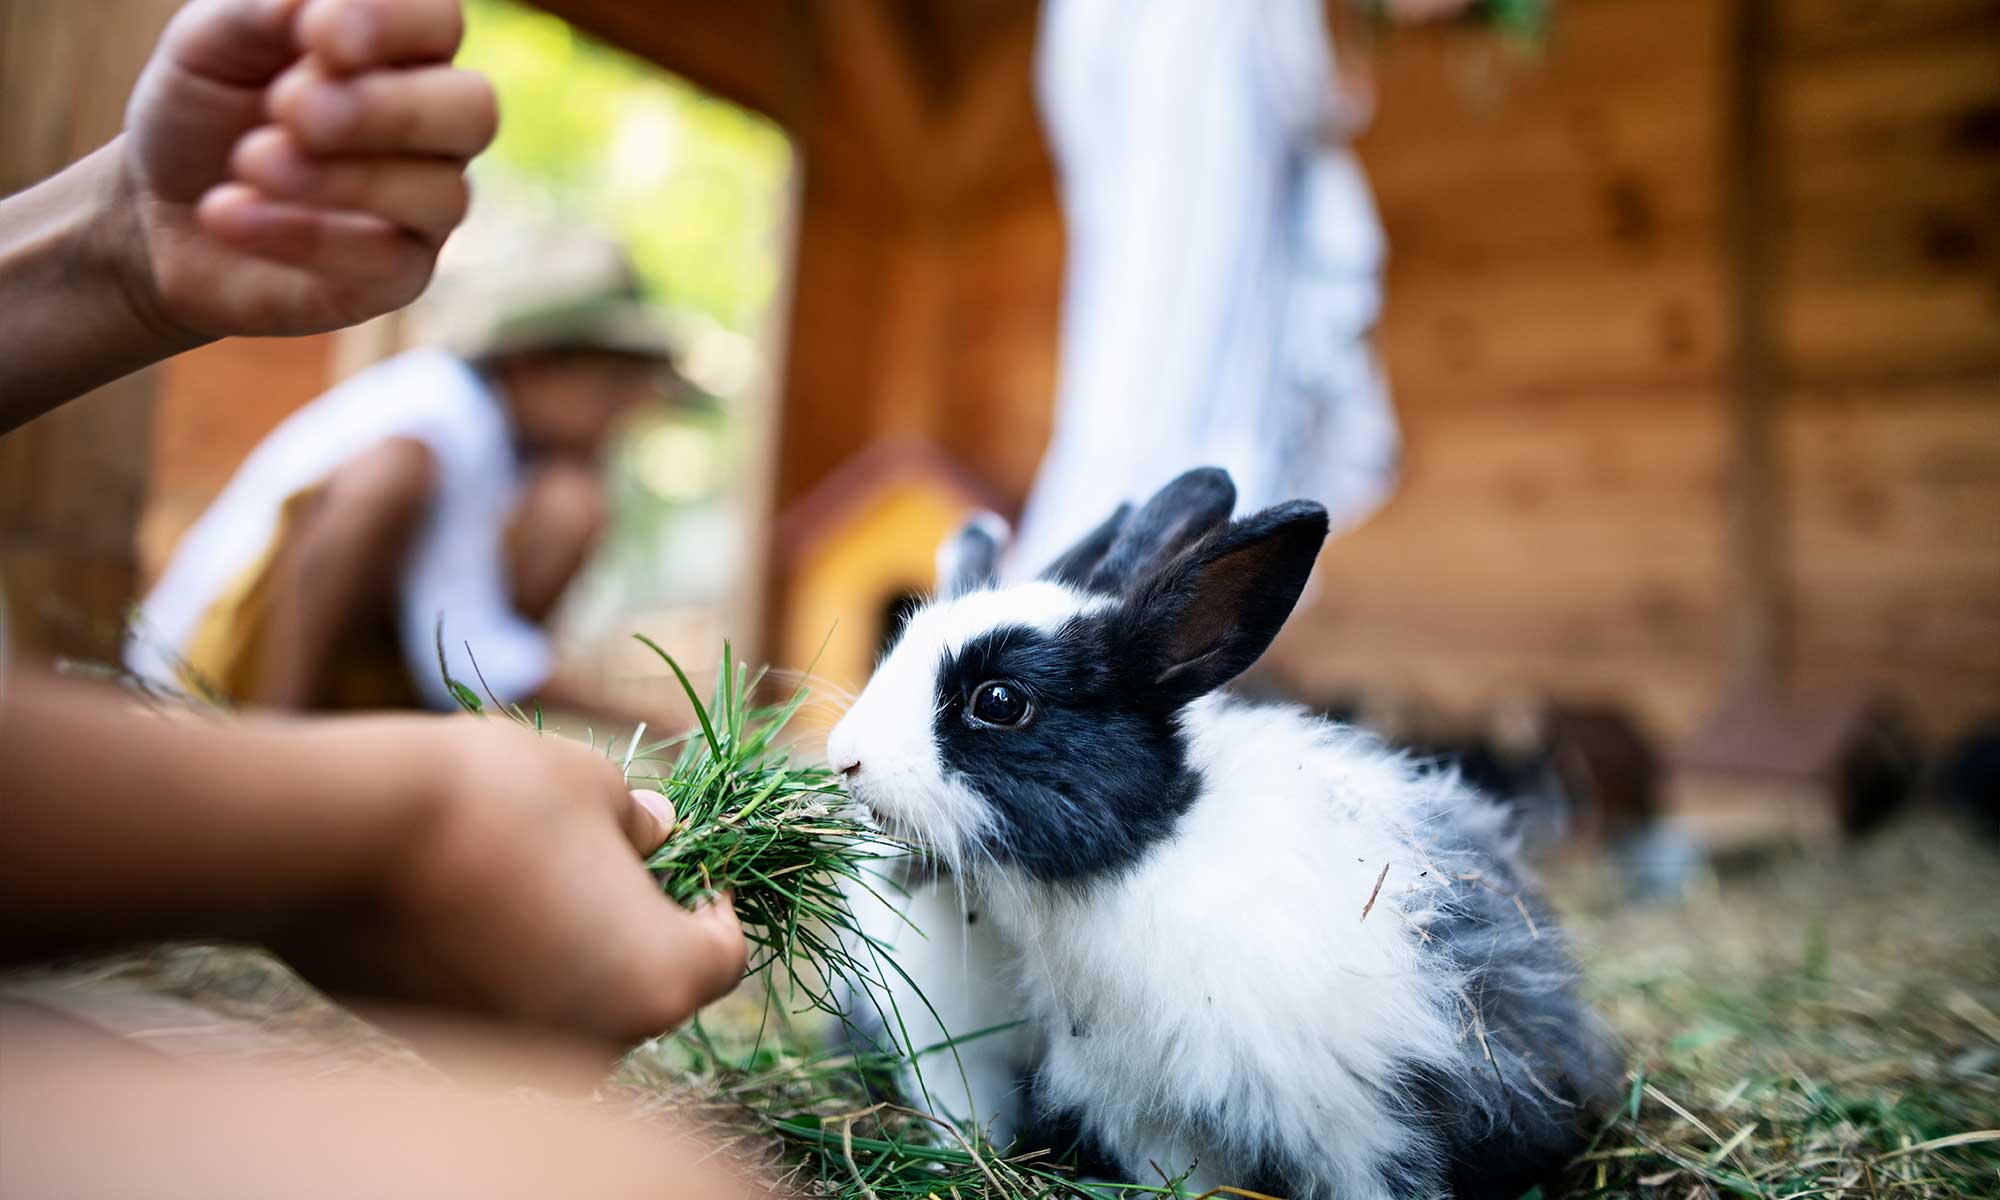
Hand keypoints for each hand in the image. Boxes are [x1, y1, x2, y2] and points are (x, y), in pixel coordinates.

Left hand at [118, 0, 495, 340]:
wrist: (157, 216)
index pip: (439, 21)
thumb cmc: (202, 111)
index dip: (394, 21)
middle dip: (389, 109)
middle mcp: (433, 127)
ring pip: (441, 193)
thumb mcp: (208, 44)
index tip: (316, 31)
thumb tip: (308, 1)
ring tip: (247, 163)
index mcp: (400, 50)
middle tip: (290, 108)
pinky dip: (302, 234)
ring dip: (339, 177)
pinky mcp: (400, 276)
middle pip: (474, 111)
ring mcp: (425, 206)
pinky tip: (226, 213)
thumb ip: (258, 11)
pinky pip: (386, 261)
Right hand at [272, 721, 747, 1044]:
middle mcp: (600, 1043)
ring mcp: (520, 1058)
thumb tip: (657, 833)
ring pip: (575, 1001)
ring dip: (572, 944)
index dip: (716, 897)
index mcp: (659, 981)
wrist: (335, 840)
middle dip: (639, 920)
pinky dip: (508, 965)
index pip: (724, 954)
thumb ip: (640, 825)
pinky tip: (474, 901)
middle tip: (612, 854)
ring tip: (534, 868)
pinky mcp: (446, 1051)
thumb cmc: (491, 801)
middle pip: (649, 984)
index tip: (694, 859)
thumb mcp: (595, 786)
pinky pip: (507, 1008)